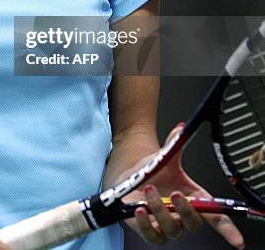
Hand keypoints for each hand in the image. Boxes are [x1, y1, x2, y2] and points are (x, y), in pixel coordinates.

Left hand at [122, 123, 244, 247]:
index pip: (215, 217)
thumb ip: (174, 144)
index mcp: (193, 199)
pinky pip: (152, 236)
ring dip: (161, 210)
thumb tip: (181, 128)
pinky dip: (145, 224)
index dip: (227, 229)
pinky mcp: (149, 230)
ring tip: (149, 190)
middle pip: (194, 223)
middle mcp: (182, 215)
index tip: (237, 240)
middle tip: (175, 194)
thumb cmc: (153, 171)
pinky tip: (140, 209)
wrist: (130, 177)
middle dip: (186, 210)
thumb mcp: (164, 157)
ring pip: (172, 228)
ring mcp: (166, 225)